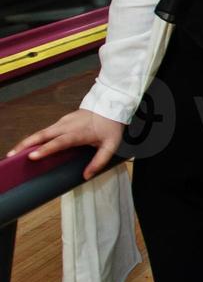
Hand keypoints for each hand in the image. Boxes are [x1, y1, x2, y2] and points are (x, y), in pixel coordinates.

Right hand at [8, 109, 125, 180]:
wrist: (111, 106)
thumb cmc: (110, 126)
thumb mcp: (111, 145)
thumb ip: (99, 161)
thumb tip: (86, 176)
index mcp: (78, 133)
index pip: (60, 142)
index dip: (46, 149)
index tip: (33, 156)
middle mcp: (67, 126)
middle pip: (43, 135)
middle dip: (26, 144)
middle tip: (12, 155)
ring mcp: (62, 122)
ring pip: (41, 132)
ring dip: (26, 141)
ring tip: (13, 153)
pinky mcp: (61, 121)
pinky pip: (45, 131)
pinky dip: (34, 139)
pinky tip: (26, 147)